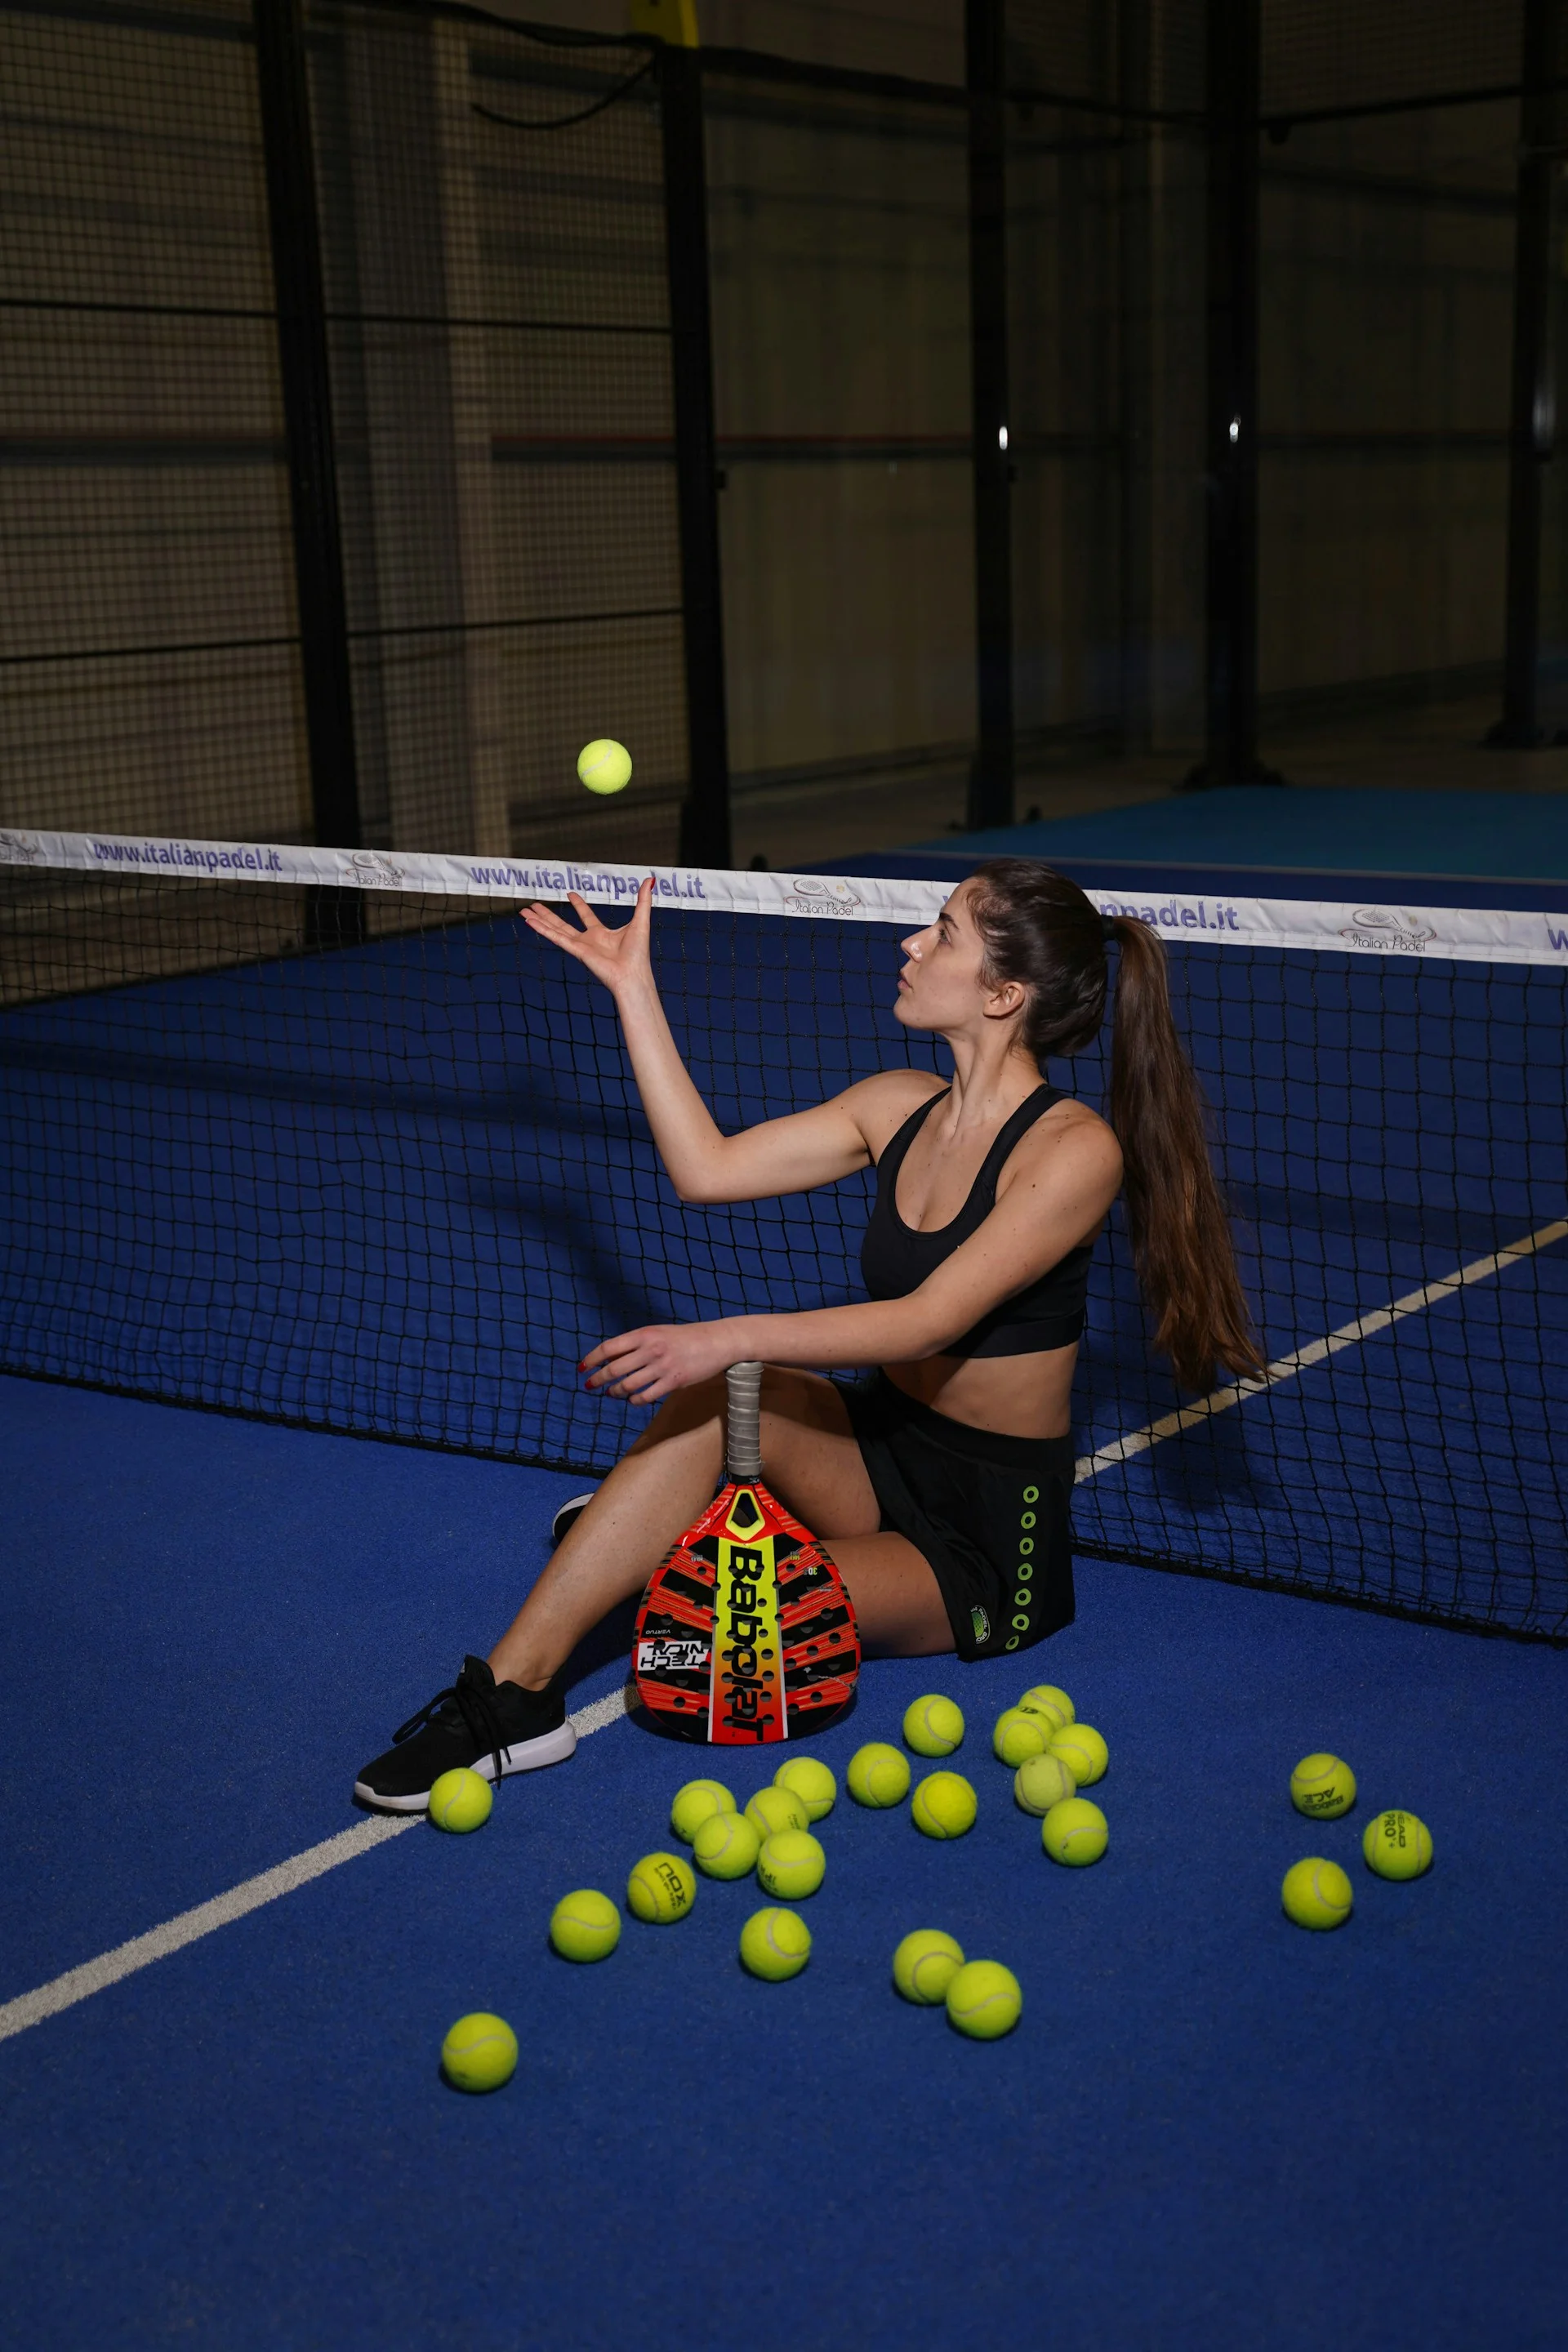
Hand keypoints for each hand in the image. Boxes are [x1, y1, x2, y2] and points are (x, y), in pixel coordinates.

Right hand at [520, 880, 653, 997]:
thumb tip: (650, 880)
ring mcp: (580, 946)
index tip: (570, 894)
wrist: (633, 974)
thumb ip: (642, 900)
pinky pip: (556, 937)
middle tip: (535, 905)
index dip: (578, 904)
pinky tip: (529, 922)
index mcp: (602, 934)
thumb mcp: (641, 920)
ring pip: (555, 930)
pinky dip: (542, 929)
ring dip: (540, 920)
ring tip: (525, 911)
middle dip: (549, 914)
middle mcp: (589, 940)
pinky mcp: (576, 951)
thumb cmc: (639, 954)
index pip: (587, 916)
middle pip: (563, 924)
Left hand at [581, 1319, 737, 1406]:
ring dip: (615, 1391)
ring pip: (628, 1385)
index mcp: (644, 1334)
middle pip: (614, 1368)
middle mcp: (650, 1350)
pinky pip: (646, 1396)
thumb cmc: (685, 1337)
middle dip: (598, 1379)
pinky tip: (632, 1399)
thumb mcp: (658, 1332)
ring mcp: (662, 1367)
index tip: (582, 1368)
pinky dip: (634, 1400)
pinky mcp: (673, 1382)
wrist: (716, 1342)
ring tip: (611, 1393)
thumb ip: (636, 1343)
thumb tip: (610, 1358)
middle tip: (589, 1385)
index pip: (609, 1348)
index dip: (592, 1359)